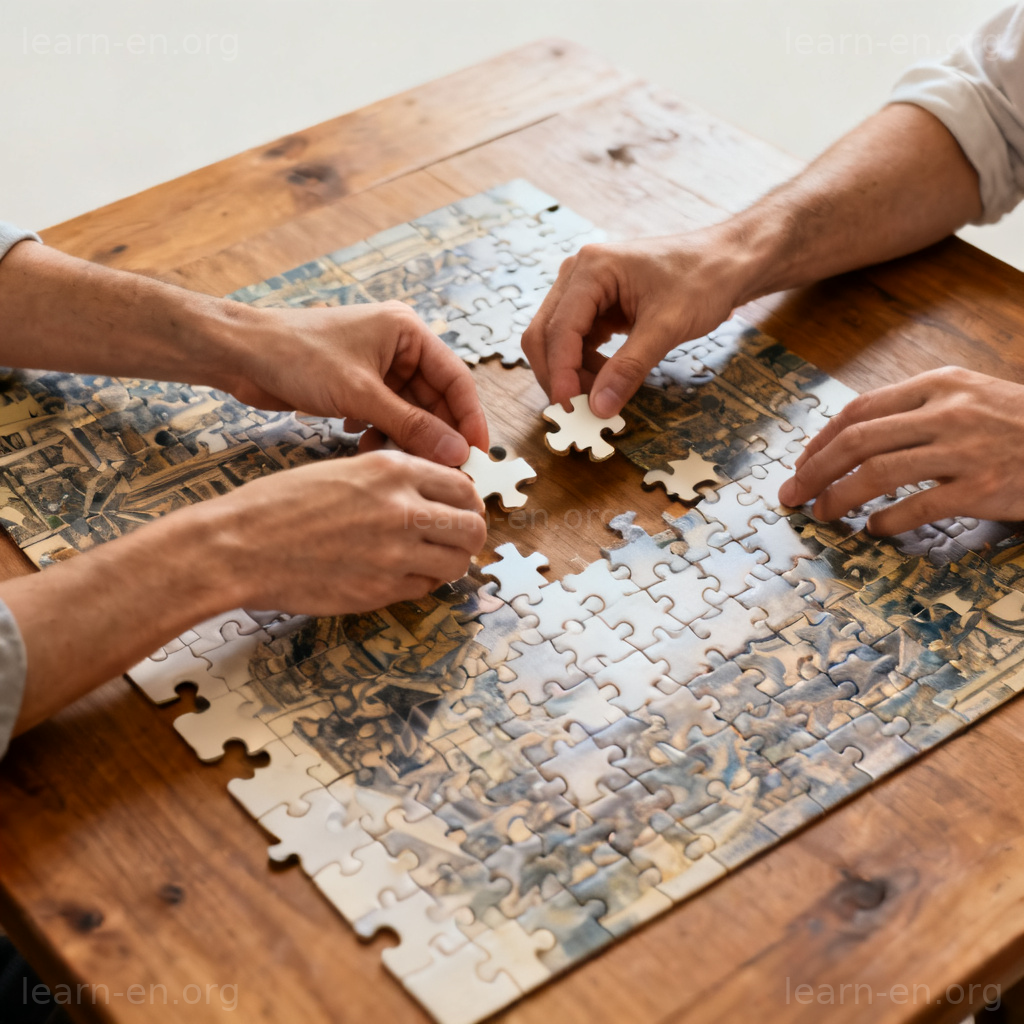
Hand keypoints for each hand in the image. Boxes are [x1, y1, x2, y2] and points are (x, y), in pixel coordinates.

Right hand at [207, 449, 486, 615]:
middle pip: (473, 528)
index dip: (467, 502)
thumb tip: (432, 497)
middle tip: (452, 541)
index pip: (463, 486)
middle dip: (468, 536)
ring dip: (448, 563)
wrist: (240, 545)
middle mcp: (402, 508)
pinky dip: (418, 583)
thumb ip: (392, 481)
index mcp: (393, 470)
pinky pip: (423, 588)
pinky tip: (395, 574)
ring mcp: (394, 553)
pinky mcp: (380, 590)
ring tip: (426, 560)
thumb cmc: (280, 504)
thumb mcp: (344, 471)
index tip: (459, 511)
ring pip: (456, 563)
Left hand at [222, 301, 487, 465]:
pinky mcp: (357, 385)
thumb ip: (411, 425)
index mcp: (407, 332)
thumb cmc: (296, 356)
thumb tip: (457, 453)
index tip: (478, 454)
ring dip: (406, 438)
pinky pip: (386, 415)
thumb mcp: (359, 394)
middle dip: (437, 435)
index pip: (456, 378)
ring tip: (398, 461)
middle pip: (435, 398)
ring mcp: (377, 366)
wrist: (241, 354)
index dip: (469, 418)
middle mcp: (398, 346)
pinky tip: (366, 446)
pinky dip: (382, 433)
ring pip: (410, 411)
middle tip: (445, 471)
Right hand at [522, 231, 745, 416]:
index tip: (572, 409)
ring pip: (556, 342)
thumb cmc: (704, 280)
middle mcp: (578, 275)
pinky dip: (585, 366)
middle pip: (544, 335)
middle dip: (558, 376)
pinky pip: (576, 342)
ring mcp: (584, 289)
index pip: (558, 330)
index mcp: (592, 269)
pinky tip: (607, 379)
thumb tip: (599, 407)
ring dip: (572, 374)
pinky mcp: (595, 304)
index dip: (561, 373)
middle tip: (580, 411)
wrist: (728, 262)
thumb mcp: (667, 326)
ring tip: (603, 395)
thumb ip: (629, 367)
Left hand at [778, 366, 1023, 533]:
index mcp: (939, 384)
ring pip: (877, 474)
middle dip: (814, 471)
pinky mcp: (983, 488)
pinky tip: (873, 529)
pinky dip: (886, 521)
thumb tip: (851, 441)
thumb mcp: (969, 397)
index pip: (859, 410)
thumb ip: (917, 410)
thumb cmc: (1017, 424)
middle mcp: (948, 411)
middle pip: (857, 441)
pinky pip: (917, 508)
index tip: (801, 464)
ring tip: (823, 513)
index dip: (821, 440)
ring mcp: (966, 450)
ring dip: (838, 498)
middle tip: (792, 495)